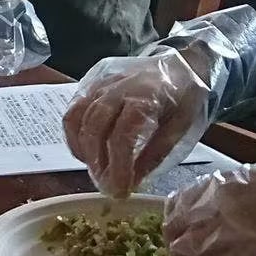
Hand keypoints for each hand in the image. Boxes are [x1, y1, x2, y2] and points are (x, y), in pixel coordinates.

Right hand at [62, 49, 217, 197]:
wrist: (181, 64)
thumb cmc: (183, 97)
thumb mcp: (179, 127)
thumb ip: (154, 154)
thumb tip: (131, 182)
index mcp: (146, 96)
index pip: (122, 135)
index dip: (117, 166)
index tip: (118, 190)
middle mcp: (119, 87)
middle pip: (95, 127)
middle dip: (97, 162)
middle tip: (105, 185)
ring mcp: (101, 83)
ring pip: (78, 118)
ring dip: (82, 150)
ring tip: (95, 170)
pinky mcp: (91, 84)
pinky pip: (73, 111)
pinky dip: (74, 135)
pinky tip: (85, 151)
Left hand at [162, 159, 255, 255]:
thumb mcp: (254, 176)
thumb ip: (229, 187)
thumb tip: (217, 197)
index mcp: (216, 185)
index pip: (177, 203)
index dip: (174, 216)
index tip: (178, 222)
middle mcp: (211, 210)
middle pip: (173, 229)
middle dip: (174, 239)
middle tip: (180, 247)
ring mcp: (222, 237)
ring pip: (184, 253)